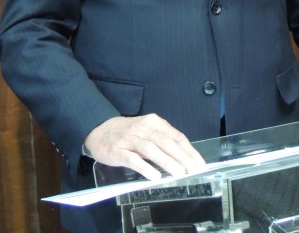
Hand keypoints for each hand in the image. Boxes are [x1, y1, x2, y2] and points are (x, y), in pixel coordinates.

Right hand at [84, 114, 205, 180]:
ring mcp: (130, 139)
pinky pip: (133, 159)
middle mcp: (143, 129)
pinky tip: (154, 176)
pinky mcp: (118, 150)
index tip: (199, 164)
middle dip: (182, 157)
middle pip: (166, 142)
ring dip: (167, 161)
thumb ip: (163, 140)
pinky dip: (145, 167)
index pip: (176, 136)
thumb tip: (184, 158)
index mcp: (154, 123)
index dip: (189, 150)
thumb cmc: (128, 133)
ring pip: (152, 150)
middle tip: (193, 170)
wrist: (99, 130)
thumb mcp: (148, 131)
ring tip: (179, 173)